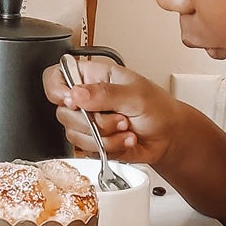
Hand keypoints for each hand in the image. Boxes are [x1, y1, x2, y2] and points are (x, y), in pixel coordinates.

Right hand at [43, 57, 182, 170]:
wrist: (169, 136)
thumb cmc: (158, 108)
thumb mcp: (136, 94)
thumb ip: (106, 93)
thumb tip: (77, 93)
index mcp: (93, 76)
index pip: (56, 76)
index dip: (56, 89)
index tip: (73, 101)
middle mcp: (86, 98)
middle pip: (63, 112)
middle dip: (93, 121)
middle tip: (119, 117)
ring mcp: (87, 122)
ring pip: (74, 134)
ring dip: (105, 136)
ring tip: (126, 128)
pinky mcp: (92, 142)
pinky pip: (87, 150)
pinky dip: (110, 147)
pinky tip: (125, 139)